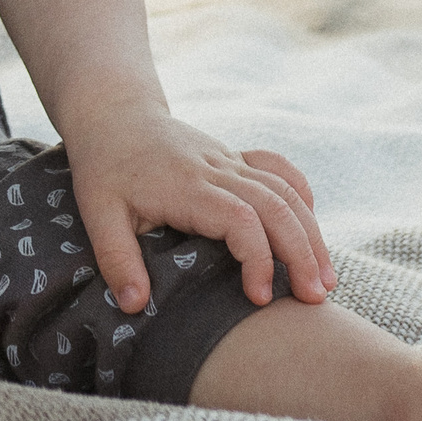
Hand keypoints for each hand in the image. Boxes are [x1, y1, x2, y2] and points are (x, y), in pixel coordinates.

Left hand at [61, 101, 334, 311]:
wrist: (114, 114)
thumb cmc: (104, 167)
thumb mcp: (97, 212)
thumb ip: (116, 257)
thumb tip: (135, 305)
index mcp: (186, 185)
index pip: (240, 220)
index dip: (258, 258)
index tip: (260, 298)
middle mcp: (216, 169)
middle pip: (276, 206)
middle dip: (302, 253)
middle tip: (314, 299)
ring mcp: (229, 161)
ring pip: (286, 190)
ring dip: (311, 234)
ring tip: (324, 280)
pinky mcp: (235, 158)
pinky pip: (279, 170)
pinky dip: (302, 196)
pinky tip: (312, 231)